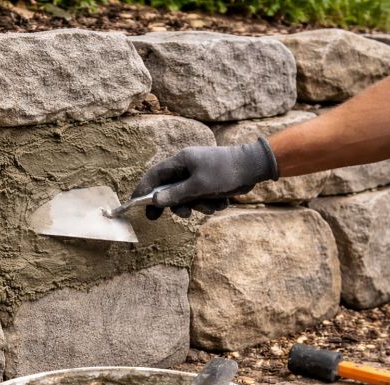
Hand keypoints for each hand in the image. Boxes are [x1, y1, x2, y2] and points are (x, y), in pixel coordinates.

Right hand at [131, 138, 278, 218]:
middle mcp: (187, 168)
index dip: (143, 188)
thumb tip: (155, 200)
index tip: (135, 203)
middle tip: (159, 219)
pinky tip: (222, 202)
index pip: (154, 174)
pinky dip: (209, 204)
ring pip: (186, 197)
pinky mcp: (208, 184)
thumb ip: (176, 194)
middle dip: (170, 204)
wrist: (254, 167)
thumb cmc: (226, 172)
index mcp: (181, 161)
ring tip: (211, 206)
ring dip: (197, 206)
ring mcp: (198, 176)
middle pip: (168, 189)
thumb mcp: (199, 186)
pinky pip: (201, 199)